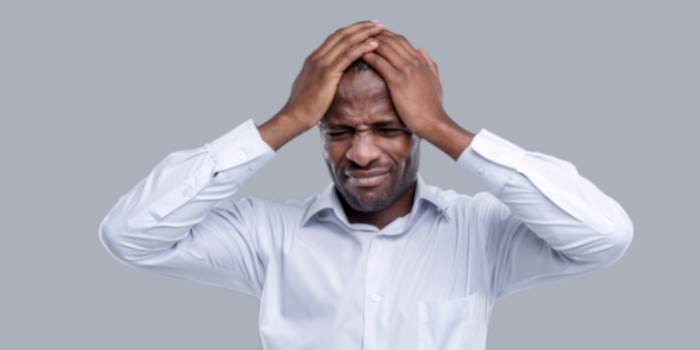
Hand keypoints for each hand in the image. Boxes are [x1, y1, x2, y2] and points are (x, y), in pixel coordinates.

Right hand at [278, 20, 384, 129]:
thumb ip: (314, 70)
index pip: (335, 37)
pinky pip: (348, 56)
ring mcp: (321, 64)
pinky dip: (362, 48)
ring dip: (366, 33)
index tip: (367, 26)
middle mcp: (317, 56)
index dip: (352, 30)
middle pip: (342, 34)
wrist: (294, 117)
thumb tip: (318, 61)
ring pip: (346, 41)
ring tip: (381, 28)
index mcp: (314, 58)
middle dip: (362, 26)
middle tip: (379, 22)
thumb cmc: (303, 106)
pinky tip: (374, 45)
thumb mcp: (307, 83)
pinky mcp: (327, 74)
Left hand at [362, 31, 472, 158]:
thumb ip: (431, 65)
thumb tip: (423, 50)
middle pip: (392, 40)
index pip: (401, 41)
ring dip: (370, 43)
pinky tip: (359, 55)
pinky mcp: (398, 81)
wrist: (434, 123)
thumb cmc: (434, 107)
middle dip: (375, 36)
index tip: (372, 36)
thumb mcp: (436, 82)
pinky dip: (369, 56)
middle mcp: (414, 62)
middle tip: (360, 36)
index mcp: (421, 62)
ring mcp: (407, 70)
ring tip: (356, 42)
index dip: (386, 36)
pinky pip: (380, 63)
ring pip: (385, 48)